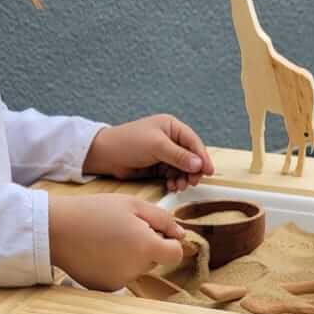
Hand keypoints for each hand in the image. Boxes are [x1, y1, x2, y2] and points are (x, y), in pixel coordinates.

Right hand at [49, 194, 184, 290]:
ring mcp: (120, 281)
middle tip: (124, 228)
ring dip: (132, 255)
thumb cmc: (94, 211)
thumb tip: (181, 235)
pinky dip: (116, 265)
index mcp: (145, 247)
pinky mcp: (106, 288)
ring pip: (138, 269)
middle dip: (148, 246)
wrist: (56, 229)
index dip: (170, 241)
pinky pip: (122, 276)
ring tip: (109, 237)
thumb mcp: (133, 205)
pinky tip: (100, 251)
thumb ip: (163, 220)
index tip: (158, 232)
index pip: (175, 254)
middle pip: (156, 261)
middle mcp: (135, 270)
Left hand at [83, 114, 214, 191]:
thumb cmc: (129, 142)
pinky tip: (171, 187)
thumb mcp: (156, 146)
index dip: (202, 157)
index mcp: (171, 127)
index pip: (193, 142)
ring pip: (182, 169)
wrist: (106, 155)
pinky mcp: (158, 167)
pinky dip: (174, 182)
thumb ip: (178, 155)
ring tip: (179, 186)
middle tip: (193, 182)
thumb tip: (198, 164)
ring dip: (183, 178)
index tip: (208, 171)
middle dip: (193, 171)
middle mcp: (170, 139)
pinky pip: (172, 175)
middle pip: (190, 157)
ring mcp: (164, 154)